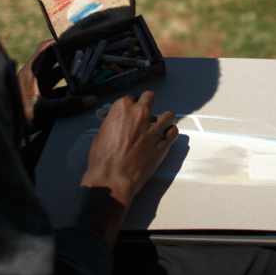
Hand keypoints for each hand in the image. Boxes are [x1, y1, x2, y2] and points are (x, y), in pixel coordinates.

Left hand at [17, 39, 95, 132]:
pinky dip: (70, 89)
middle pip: (55, 60)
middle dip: (71, 57)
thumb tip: (91, 99)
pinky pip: (59, 89)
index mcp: (32, 72)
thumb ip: (67, 105)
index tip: (77, 40)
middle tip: (89, 56)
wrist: (7, 131)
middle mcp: (35, 76)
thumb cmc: (19, 117)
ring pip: (58, 75)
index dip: (60, 42)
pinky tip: (83, 93)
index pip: (45, 48)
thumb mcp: (43, 111)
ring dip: (72, 74)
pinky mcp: (42, 99)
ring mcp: (39, 87)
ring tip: (90, 73)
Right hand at [82, 90, 177, 206]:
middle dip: (149, 104)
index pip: (132, 98)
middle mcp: (141, 113)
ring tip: (159, 129)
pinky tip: (164, 139)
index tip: (132, 115)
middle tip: (146, 116)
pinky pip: (174, 131)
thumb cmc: (102, 158)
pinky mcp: (165, 142)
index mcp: (122, 107)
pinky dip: (170, 134)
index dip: (133, 107)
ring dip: (164, 120)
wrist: (113, 176)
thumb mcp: (101, 133)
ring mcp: (155, 127)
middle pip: (151, 97)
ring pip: (168, 115)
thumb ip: (113, 124)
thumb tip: (118, 125)